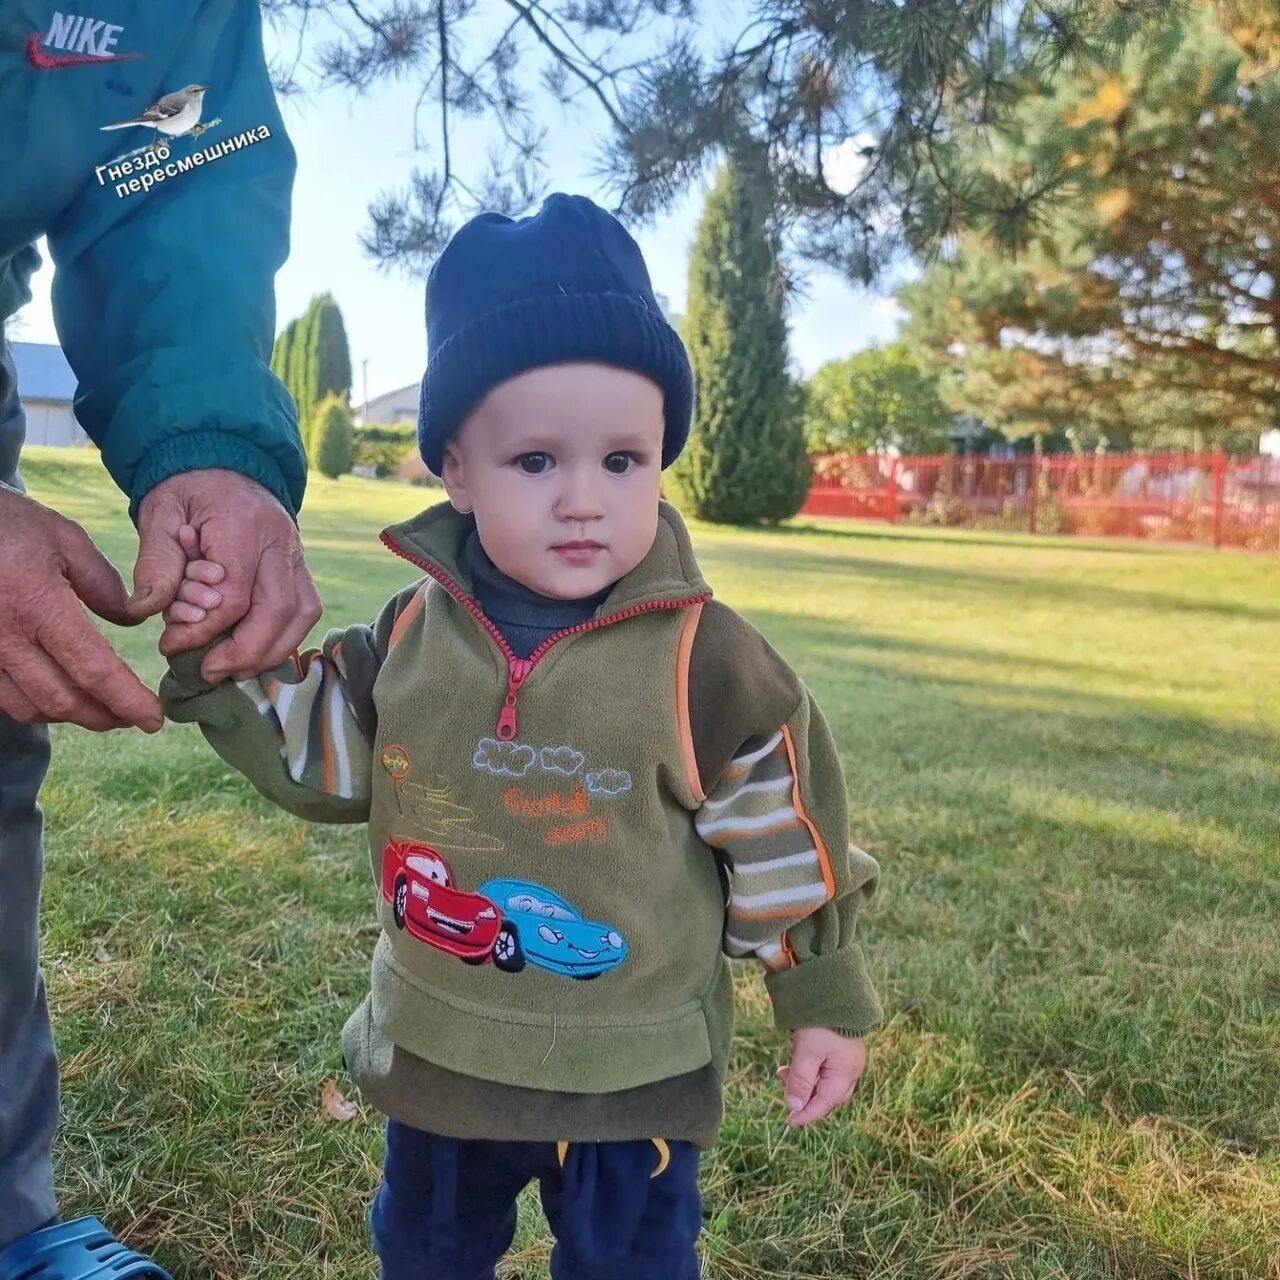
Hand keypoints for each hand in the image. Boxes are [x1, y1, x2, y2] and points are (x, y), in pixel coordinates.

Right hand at [0, 485, 161, 731]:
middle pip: (62, 700)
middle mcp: (3, 635)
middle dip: (104, 717)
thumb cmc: (7, 523)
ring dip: (70, 716)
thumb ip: (103, 584)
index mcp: (37, 603)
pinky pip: (2, 697)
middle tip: (133, 717)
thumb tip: (133, 621)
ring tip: (102, 709)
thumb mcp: (65, 539)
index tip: (155, 718)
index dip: (128, 700)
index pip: (93, 669)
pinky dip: (35, 705)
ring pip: (28, 707)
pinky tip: (59, 695)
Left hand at [129, 470, 320, 680]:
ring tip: (234, 670)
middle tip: (209, 672)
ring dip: (271, 650)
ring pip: (302, 613)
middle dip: (244, 651)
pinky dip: (285, 637)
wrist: (223, 461)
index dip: (205, 629)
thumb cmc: (187, 489)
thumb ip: (156, 563)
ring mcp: (298, 553)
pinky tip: (254, 652)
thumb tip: (146, 612)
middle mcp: (281, 540)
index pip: (235, 594)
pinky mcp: (301, 566)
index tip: (170, 646)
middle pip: (278, 609)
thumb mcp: (160, 515)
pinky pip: (305, 608)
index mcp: (243, 524)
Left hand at [776, 1028, 867, 1127]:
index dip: (806, 1114)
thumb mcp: (807, 1052)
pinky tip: (796, 1062)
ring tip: (783, 1071)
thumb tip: (793, 1106)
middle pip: (826, 1094)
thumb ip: (800, 1080)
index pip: (824, 1104)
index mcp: (845, 1074)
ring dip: (804, 1081)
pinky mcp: (841, 1046)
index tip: (790, 1122)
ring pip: (824, 1080)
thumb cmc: (822, 1023)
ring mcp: (847, 1058)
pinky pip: (825, 1067)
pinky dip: (809, 1069)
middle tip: (785, 1091)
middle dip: (805, 1097)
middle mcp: (850, 1069)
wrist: (834, 990)